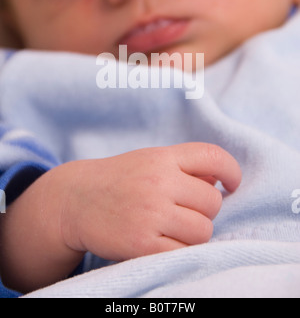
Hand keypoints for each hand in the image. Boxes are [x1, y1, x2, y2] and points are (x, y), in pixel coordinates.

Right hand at [62, 143, 241, 260]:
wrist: (75, 199)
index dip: (232, 171)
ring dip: (194, 233)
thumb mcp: (149, 161)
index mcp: (162, 157)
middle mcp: (158, 181)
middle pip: (212, 202)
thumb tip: (219, 184)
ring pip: (203, 231)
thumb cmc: (119, 180)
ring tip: (173, 229)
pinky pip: (183, 252)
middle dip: (204, 210)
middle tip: (184, 211)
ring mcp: (150, 212)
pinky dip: (179, 250)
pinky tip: (164, 243)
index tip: (232, 184)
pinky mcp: (141, 243)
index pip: (212, 156)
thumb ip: (183, 168)